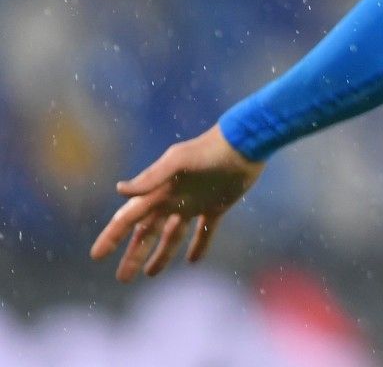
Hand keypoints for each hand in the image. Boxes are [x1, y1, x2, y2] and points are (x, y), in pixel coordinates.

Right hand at [90, 124, 263, 280]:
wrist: (244, 143)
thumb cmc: (208, 150)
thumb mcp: (177, 162)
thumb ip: (151, 178)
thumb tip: (119, 190)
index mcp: (158, 191)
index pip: (128, 218)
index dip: (112, 236)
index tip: (96, 256)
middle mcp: (172, 199)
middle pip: (147, 233)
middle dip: (134, 254)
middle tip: (122, 279)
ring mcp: (194, 203)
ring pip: (172, 235)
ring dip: (161, 254)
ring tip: (151, 274)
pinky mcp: (217, 206)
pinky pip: (204, 231)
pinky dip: (199, 245)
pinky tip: (193, 262)